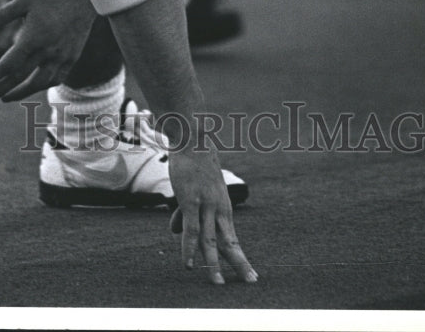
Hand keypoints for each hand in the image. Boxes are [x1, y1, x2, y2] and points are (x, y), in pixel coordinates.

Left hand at [0, 0, 95, 103]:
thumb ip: (1, 15)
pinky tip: (33, 86)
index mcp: (32, 38)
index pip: (8, 65)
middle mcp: (47, 51)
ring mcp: (62, 56)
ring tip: (6, 97)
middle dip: (0, 90)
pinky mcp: (72, 57)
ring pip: (39, 83)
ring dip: (20, 93)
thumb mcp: (23, 0)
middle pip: (20, 78)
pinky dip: (43, 86)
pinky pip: (56, 78)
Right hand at [168, 146, 257, 285]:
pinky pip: (191, 230)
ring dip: (213, 265)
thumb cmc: (193, 165)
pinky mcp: (190, 201)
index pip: (233, 238)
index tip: (250, 275)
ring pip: (211, 241)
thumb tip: (174, 232)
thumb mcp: (194, 192)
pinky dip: (189, 249)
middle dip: (239, 264)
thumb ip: (185, 213)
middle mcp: (219, 208)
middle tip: (250, 282)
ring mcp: (206, 205)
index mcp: (223, 207)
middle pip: (230, 242)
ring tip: (217, 284)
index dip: (239, 257)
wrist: (191, 140)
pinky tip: (188, 265)